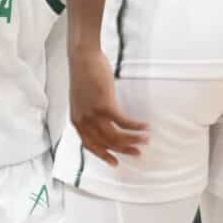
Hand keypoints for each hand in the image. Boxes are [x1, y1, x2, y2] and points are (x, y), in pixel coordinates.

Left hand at [69, 42, 146, 164]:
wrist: (83, 59)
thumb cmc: (85, 76)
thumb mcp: (82, 100)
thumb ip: (90, 113)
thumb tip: (103, 121)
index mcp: (77, 121)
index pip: (90, 145)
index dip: (103, 155)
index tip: (115, 163)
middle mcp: (83, 121)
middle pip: (106, 143)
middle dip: (123, 150)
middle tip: (137, 154)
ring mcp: (93, 114)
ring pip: (115, 136)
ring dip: (133, 140)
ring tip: (146, 140)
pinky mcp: (104, 105)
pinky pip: (123, 122)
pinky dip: (136, 126)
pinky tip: (145, 126)